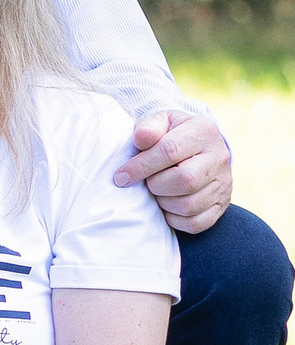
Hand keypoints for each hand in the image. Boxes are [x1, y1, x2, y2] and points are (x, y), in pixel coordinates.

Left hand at [115, 108, 231, 236]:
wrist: (197, 149)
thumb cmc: (170, 135)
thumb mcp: (160, 122)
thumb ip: (149, 127)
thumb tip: (141, 138)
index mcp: (203, 131)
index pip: (170, 150)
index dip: (141, 166)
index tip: (121, 176)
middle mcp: (219, 157)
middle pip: (184, 180)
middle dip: (155, 185)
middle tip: (146, 183)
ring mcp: (223, 183)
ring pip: (189, 205)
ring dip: (163, 203)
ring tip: (157, 192)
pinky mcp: (221, 205)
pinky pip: (195, 223)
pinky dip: (174, 219)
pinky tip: (166, 206)